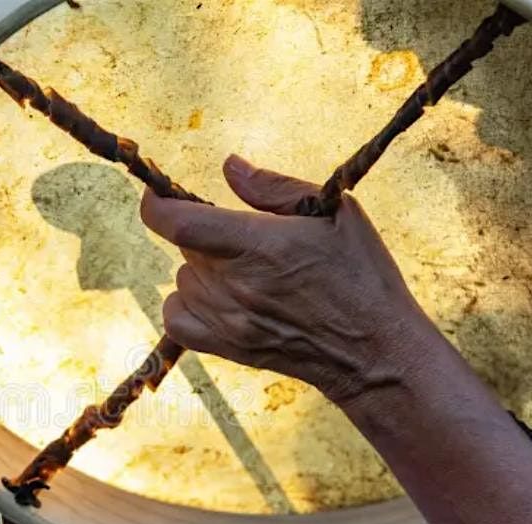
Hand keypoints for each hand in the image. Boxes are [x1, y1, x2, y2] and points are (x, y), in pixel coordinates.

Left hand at [141, 155, 437, 405]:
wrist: (376, 350)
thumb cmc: (362, 273)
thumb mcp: (334, 212)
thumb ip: (274, 187)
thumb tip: (228, 165)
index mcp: (261, 245)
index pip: (177, 222)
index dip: (156, 202)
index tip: (161, 192)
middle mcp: (237, 284)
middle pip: (185, 246)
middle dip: (205, 232)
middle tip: (246, 238)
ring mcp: (229, 320)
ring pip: (183, 279)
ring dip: (202, 269)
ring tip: (247, 272)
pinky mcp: (228, 348)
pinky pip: (176, 319)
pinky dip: (186, 303)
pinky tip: (217, 297)